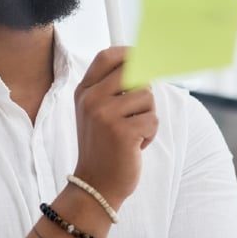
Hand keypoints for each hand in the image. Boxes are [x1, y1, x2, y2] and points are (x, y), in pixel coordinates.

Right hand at [72, 47, 157, 210]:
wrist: (95, 184)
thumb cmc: (104, 146)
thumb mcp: (98, 112)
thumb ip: (114, 88)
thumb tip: (145, 61)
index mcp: (84, 91)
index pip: (107, 57)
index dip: (128, 53)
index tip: (143, 58)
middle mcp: (91, 99)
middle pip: (133, 72)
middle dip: (144, 91)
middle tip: (139, 110)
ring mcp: (105, 115)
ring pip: (147, 97)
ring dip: (147, 116)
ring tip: (132, 133)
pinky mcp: (122, 132)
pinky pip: (152, 119)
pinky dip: (150, 134)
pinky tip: (135, 146)